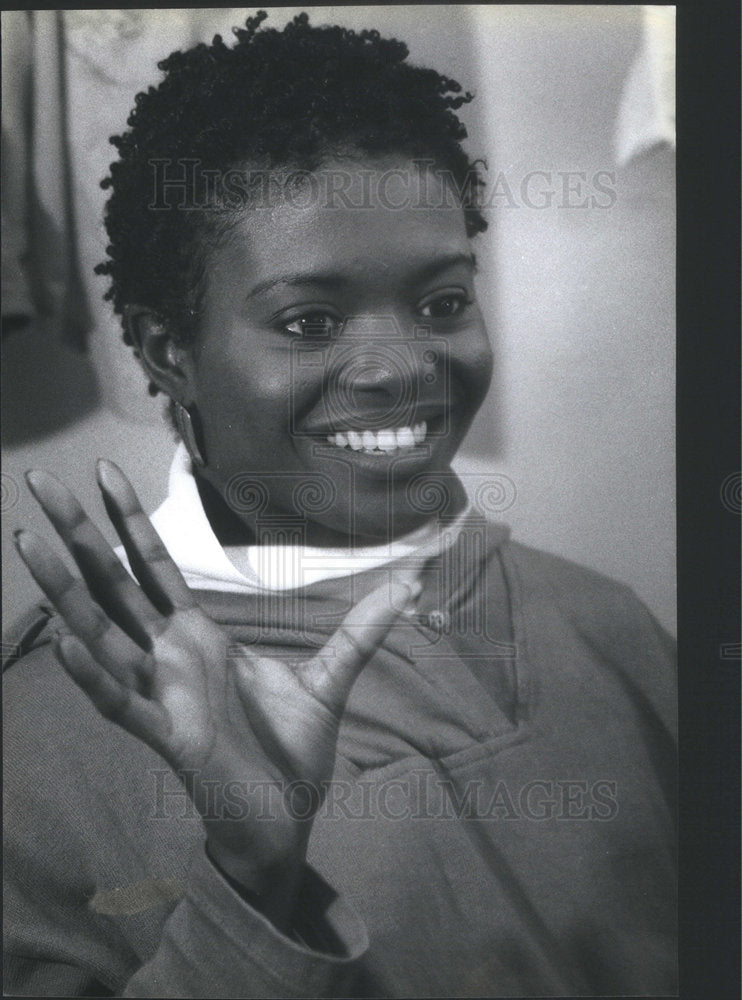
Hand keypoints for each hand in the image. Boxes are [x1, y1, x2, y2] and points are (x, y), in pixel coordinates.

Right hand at [16, 461, 419, 914]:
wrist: (287, 820)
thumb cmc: (292, 753)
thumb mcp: (329, 679)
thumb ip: (360, 630)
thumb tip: (410, 585)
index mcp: (199, 639)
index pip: (154, 567)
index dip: (130, 520)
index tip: (105, 472)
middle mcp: (170, 659)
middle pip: (114, 584)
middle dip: (77, 534)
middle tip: (40, 481)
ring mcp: (164, 695)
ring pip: (103, 634)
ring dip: (66, 590)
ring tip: (28, 541)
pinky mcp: (171, 738)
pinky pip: (122, 703)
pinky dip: (94, 675)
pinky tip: (64, 642)